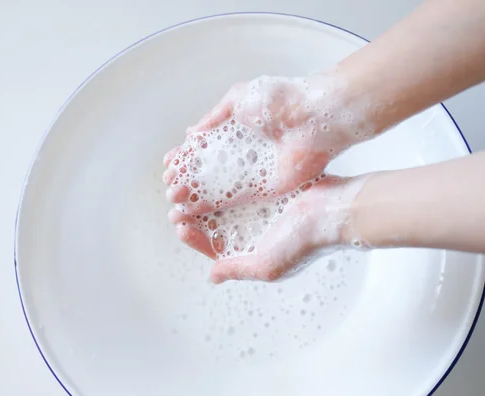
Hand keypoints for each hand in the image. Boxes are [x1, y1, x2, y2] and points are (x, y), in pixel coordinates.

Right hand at [163, 74, 371, 213]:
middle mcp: (242, 154)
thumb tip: (191, 133)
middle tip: (168, 186)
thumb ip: (214, 117)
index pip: (204, 148)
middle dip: (186, 179)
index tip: (169, 165)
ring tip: (174, 200)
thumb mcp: (239, 98)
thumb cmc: (282, 100)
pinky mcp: (264, 188)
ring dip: (195, 194)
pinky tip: (194, 208)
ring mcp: (252, 172)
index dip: (185, 157)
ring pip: (217, 187)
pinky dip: (214, 204)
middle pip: (207, 171)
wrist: (315, 117)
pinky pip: (235, 199)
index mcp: (236, 131)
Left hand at [168, 175, 365, 282]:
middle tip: (176, 206)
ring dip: (204, 196)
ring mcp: (262, 208)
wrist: (334, 210)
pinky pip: (240, 183)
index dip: (195, 239)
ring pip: (225, 202)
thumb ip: (237, 269)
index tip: (180, 227)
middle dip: (195, 215)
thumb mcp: (267, 265)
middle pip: (216, 223)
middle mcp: (255, 230)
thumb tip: (211, 276)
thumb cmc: (303, 243)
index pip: (215, 247)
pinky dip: (223, 179)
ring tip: (187, 188)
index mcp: (253, 251)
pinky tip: (209, 171)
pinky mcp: (268, 188)